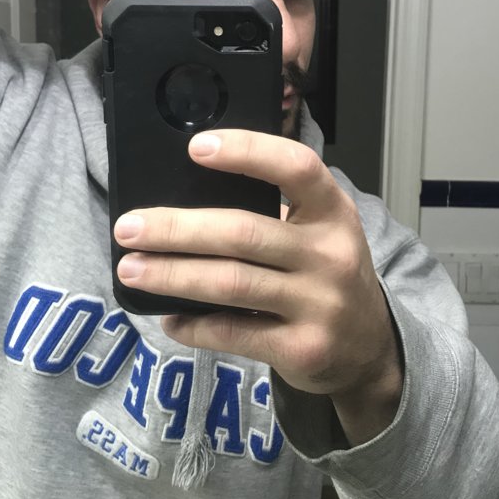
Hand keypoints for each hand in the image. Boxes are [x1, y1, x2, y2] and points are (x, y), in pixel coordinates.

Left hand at [114, 130, 403, 444]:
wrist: (370, 350)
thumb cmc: (326, 275)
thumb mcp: (320, 233)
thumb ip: (272, 214)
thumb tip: (182, 201)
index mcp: (333, 212)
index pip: (296, 168)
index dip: (248, 152)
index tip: (196, 148)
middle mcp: (329, 254)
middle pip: (243, 232)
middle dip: (177, 229)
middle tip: (128, 228)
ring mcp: (318, 304)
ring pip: (230, 283)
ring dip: (172, 275)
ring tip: (131, 269)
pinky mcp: (302, 349)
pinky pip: (234, 332)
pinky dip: (193, 325)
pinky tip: (169, 318)